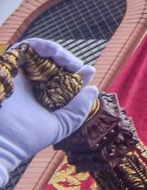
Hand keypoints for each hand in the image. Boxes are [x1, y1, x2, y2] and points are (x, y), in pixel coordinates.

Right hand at [0, 39, 100, 172]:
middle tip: (76, 65)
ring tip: (68, 60)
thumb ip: (78, 109)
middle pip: (50, 60)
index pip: (60, 75)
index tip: (87, 71)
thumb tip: (93, 88)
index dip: (75, 70)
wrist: (1, 144)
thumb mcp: (61, 124)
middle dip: (66, 59)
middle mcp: (27, 82)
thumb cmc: (26, 139)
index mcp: (40, 94)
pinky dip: (39, 45)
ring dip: (56, 50)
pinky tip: (52, 51)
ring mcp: (16, 74)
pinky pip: (23, 47)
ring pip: (38, 51)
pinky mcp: (5, 68)